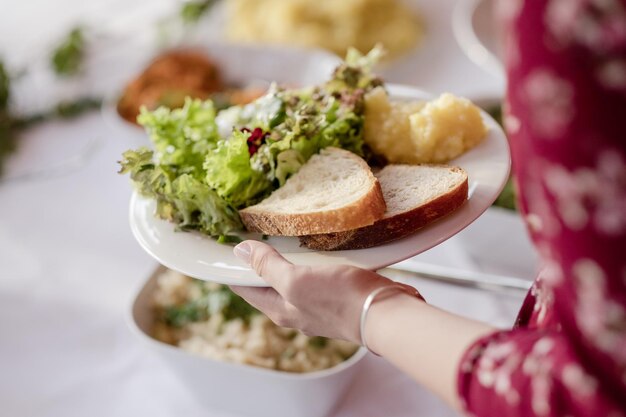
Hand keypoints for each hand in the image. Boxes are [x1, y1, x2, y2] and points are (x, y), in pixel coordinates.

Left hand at [230, 240, 395, 342]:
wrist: (385, 313)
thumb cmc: (340, 300)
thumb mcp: (296, 281)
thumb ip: (268, 267)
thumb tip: (240, 252)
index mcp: (280, 310)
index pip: (245, 289)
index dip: (232, 269)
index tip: (224, 247)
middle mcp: (296, 310)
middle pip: (268, 285)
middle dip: (258, 263)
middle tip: (250, 235)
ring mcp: (318, 305)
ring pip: (293, 280)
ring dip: (285, 261)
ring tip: (279, 237)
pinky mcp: (338, 296)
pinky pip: (315, 276)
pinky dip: (309, 262)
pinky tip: (315, 248)